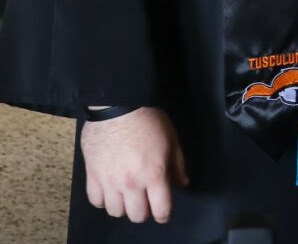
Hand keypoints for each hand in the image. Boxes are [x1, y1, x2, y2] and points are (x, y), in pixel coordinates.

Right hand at [80, 106, 188, 222]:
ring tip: (128, 193)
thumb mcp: (171, 139)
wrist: (118, 105)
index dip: (165, 213)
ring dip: (124, 205)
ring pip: (116, 212)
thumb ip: (177, 164)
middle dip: (145, 211)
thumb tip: (182, 183)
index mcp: (154, 174)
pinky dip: (104, 199)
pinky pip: (96, 201)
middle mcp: (131, 183)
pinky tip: (110, 188)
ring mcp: (110, 181)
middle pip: (137, 216)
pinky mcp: (92, 175)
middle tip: (146, 199)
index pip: (161, 210)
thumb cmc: (148, 120)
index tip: (163, 210)